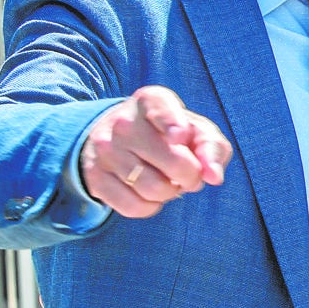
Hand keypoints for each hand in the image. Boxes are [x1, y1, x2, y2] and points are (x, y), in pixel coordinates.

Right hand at [81, 85, 230, 216]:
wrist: (118, 138)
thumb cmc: (170, 135)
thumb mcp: (195, 130)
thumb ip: (213, 148)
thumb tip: (213, 176)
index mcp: (152, 101)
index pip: (162, 111)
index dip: (174, 126)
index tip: (180, 136)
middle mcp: (124, 122)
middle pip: (173, 163)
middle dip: (191, 177)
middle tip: (189, 175)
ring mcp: (106, 149)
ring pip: (154, 189)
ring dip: (171, 193)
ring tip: (168, 181)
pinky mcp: (95, 177)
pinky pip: (134, 207)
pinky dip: (150, 207)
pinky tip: (149, 193)